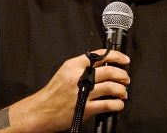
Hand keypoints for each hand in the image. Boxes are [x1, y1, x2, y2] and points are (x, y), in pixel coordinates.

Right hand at [8, 50, 130, 131]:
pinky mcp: (85, 108)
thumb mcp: (64, 72)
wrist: (41, 111)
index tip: (124, 59)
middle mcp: (79, 77)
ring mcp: (83, 93)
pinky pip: (108, 105)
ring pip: (111, 87)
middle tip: (126, 78)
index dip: (117, 56)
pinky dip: (117, 104)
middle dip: (122, 74)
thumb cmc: (53, 93)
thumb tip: (103, 65)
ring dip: (122, 89)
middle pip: (109, 71)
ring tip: (123, 92)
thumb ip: (81, 67)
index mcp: (73, 65)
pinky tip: (118, 104)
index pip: (100, 56)